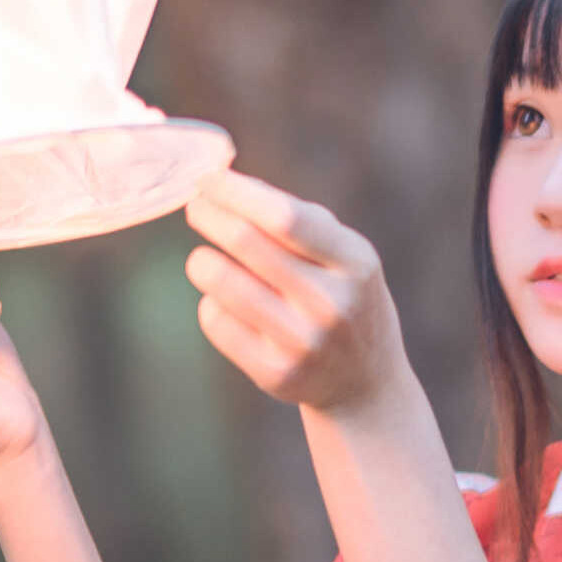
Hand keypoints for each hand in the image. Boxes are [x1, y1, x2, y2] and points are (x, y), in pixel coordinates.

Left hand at [184, 171, 410, 419]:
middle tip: (195, 207)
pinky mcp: (276, 374)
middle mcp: (332, 303)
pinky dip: (211, 302)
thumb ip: (297, 218)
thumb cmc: (344, 297)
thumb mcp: (345, 255)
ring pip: (221, 282)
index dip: (237, 192)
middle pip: (245, 242)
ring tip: (204, 259)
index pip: (284, 217)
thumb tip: (228, 184)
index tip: (209, 179)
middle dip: (208, 215)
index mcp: (355, 263)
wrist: (366, 382)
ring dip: (201, 260)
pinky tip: (224, 302)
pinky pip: (216, 321)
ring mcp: (304, 342)